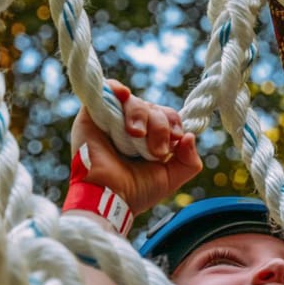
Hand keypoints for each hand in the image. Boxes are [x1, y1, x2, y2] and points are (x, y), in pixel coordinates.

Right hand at [69, 79, 202, 214]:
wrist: (107, 196)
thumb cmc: (135, 192)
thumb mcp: (170, 178)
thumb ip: (189, 161)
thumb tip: (190, 136)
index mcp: (149, 139)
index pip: (167, 117)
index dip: (174, 124)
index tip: (175, 140)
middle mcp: (131, 126)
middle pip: (153, 108)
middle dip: (160, 127)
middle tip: (155, 151)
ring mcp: (112, 119)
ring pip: (135, 101)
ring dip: (141, 116)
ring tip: (136, 135)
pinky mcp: (93, 113)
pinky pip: (107, 88)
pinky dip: (117, 88)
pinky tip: (124, 95)